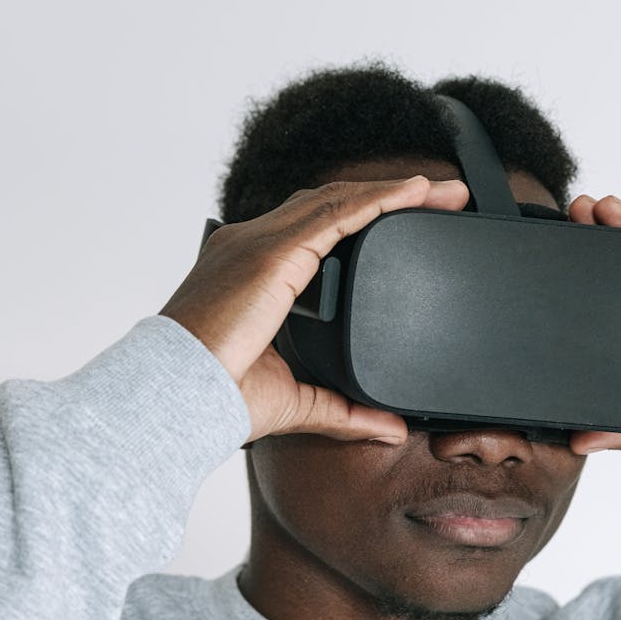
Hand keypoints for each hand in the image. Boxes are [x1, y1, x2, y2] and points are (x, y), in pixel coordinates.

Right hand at [159, 176, 469, 443]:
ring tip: (443, 191)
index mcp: (249, 272)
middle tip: (440, 198)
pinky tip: (416, 193)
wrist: (178, 399)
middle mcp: (250, 245)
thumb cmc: (216, 399)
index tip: (404, 224)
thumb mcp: (298, 403)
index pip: (311, 230)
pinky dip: (380, 199)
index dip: (358, 220)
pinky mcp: (273, 252)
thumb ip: (345, 411)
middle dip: (385, 197)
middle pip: (329, 205)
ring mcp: (259, 242)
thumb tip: (390, 428)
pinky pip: (338, 212)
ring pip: (338, 200)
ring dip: (394, 191)